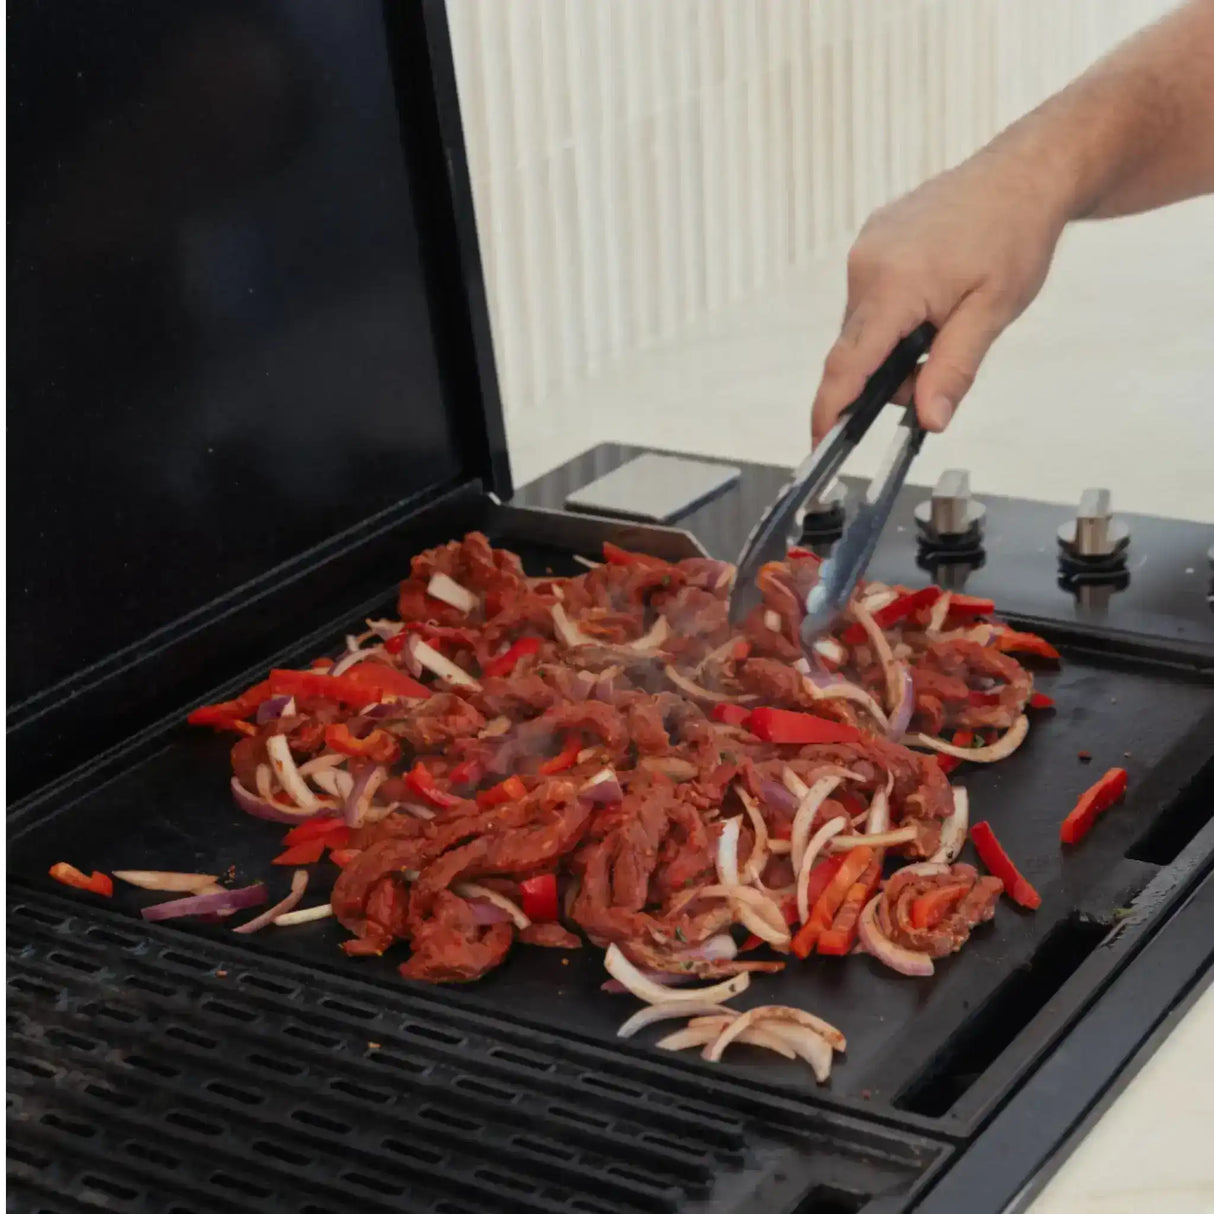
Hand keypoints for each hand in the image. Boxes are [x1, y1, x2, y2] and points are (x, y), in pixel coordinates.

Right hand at [811, 146, 1070, 440]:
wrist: (1024, 173)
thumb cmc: (1015, 233)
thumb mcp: (992, 312)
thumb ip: (953, 369)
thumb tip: (930, 419)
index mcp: (894, 284)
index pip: (847, 364)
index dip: (831, 410)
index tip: (820, 444)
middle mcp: (867, 264)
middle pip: (856, 350)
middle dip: (889, 376)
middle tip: (940, 369)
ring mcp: (865, 249)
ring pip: (864, 327)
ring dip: (894, 345)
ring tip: (947, 324)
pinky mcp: (871, 242)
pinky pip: (870, 299)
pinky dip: (894, 317)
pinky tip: (934, 300)